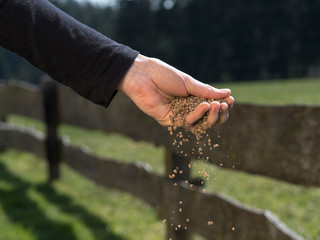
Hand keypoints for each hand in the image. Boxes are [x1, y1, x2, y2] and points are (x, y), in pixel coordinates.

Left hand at [118, 54, 233, 127]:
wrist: (143, 75)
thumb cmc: (164, 75)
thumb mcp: (189, 83)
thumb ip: (207, 91)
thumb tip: (228, 93)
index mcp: (192, 99)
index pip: (211, 108)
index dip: (222, 107)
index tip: (231, 100)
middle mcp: (186, 110)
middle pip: (208, 120)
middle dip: (219, 114)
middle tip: (225, 105)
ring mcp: (178, 116)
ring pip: (199, 124)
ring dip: (211, 116)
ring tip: (217, 105)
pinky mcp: (169, 121)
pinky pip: (187, 123)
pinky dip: (197, 115)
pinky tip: (204, 106)